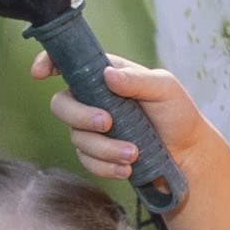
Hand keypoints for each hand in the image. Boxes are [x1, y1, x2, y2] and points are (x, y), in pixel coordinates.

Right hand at [52, 51, 216, 189]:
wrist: (188, 153)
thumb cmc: (178, 113)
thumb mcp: (165, 88)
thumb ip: (137, 80)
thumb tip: (107, 74)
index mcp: (105, 74)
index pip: (68, 63)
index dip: (48, 62)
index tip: (41, 73)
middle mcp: (93, 99)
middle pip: (61, 104)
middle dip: (79, 116)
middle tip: (107, 123)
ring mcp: (92, 128)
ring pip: (76, 137)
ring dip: (104, 148)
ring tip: (134, 153)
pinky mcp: (97, 154)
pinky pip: (86, 161)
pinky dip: (106, 166)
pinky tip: (128, 168)